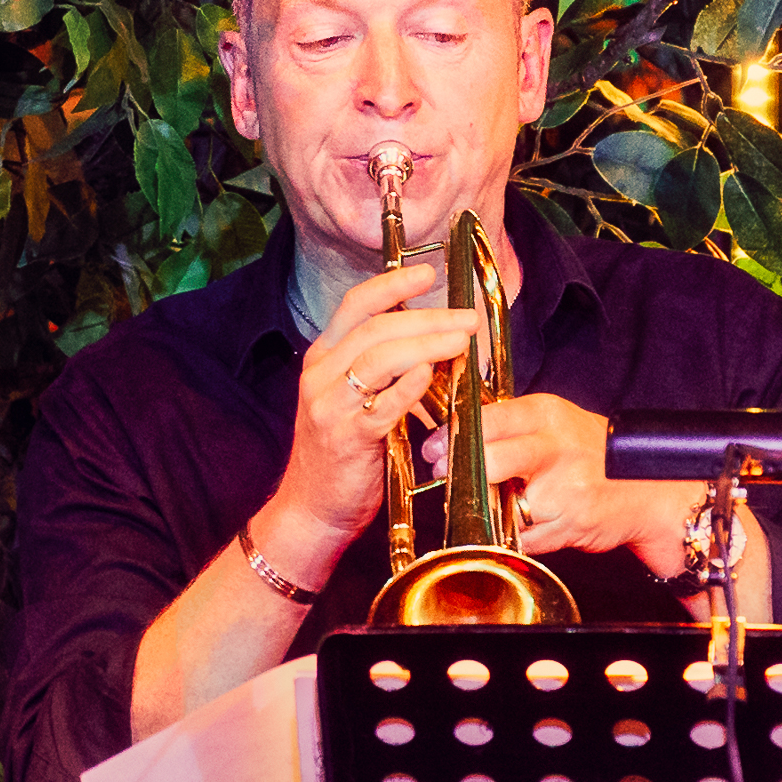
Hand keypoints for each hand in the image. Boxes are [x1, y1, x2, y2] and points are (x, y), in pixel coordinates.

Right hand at [271, 263, 476, 569]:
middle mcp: (321, 375)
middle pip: (376, 328)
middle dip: (428, 318)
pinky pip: (380, 405)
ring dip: (427, 344)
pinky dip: (409, 386)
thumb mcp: (357, 399)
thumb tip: (437, 342)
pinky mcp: (345, 438)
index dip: (392, 284)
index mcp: (324, 358)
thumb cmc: (345, 454)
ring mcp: (329, 405)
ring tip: (462, 341)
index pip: (356, 306)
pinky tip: (432, 373)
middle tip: (467, 318)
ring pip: (378, 358)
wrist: (314, 508)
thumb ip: (386, 370)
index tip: (428, 273)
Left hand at [423, 392, 704, 572]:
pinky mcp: (567, 524)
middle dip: (463, 474)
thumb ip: (512, 425)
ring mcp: (562, 489)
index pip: (486, 420)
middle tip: (451, 479)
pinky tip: (527, 521)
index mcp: (547, 415)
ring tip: (498, 500)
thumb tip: (455, 435)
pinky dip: (514, 533)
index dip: (453, 438)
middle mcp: (554, 448)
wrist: (648, 489)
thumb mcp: (556, 422)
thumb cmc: (594, 454)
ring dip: (489, 508)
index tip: (436, 448)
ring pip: (500, 503)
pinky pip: (520, 534)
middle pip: (488, 460)